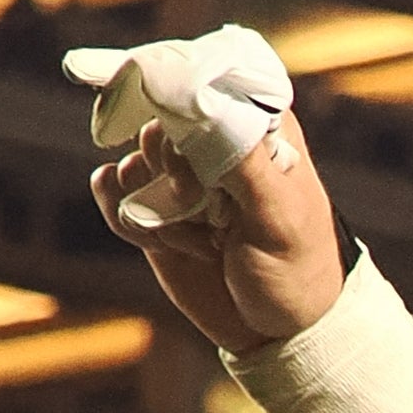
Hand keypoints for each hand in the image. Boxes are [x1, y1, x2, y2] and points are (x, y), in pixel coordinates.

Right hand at [89, 109, 347, 354]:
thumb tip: (194, 104)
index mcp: (259, 128)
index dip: (174, 86)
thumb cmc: (297, 268)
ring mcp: (181, 175)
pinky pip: (114, 193)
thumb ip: (239, 159)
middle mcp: (215, 143)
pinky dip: (127, 216)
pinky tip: (156, 239)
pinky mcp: (155, 210)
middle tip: (196, 199)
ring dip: (154, 200)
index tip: (156, 107)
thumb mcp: (279, 214)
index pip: (206, 80)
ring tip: (200, 239)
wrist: (279, 332)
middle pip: (159, 117)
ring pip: (133, 159)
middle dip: (167, 161)